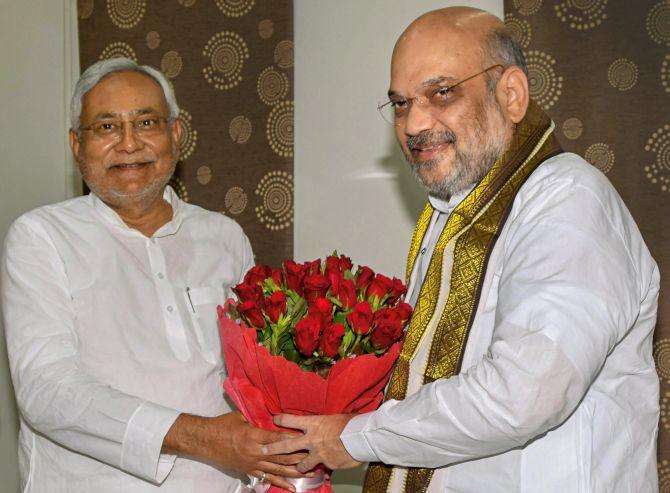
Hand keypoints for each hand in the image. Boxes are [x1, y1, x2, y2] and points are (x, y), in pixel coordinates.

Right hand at [163, 411, 307, 490]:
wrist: (204, 440)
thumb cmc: (222, 425)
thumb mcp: (241, 417)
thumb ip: (256, 419)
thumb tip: (269, 416)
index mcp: (254, 435)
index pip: (279, 438)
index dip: (293, 438)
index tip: (307, 438)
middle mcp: (255, 451)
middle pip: (282, 455)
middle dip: (300, 456)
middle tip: (315, 457)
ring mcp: (252, 463)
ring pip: (277, 468)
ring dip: (294, 471)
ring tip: (309, 473)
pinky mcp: (248, 470)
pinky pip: (266, 478)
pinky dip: (279, 482)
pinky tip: (291, 487)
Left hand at [262, 414, 360, 472]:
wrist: (361, 437)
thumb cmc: (351, 423)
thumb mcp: (334, 417)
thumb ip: (325, 423)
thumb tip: (325, 422)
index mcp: (313, 424)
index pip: (290, 420)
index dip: (280, 419)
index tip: (275, 419)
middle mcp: (311, 439)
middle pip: (286, 445)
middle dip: (273, 448)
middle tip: (263, 450)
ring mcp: (317, 453)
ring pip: (301, 464)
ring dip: (298, 466)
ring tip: (297, 468)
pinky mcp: (326, 464)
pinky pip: (321, 468)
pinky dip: (323, 468)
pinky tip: (326, 468)